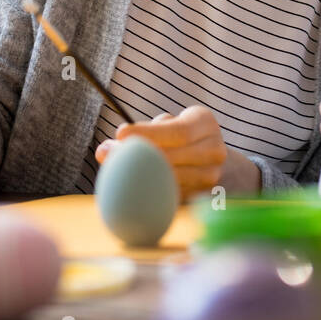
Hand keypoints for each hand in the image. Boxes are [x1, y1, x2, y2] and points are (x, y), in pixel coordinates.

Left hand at [95, 105, 225, 199]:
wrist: (209, 159)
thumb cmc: (178, 136)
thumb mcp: (168, 123)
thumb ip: (142, 132)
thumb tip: (105, 149)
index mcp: (206, 124)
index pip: (179, 131)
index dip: (149, 133)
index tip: (120, 133)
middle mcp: (214, 150)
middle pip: (174, 157)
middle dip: (137, 156)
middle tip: (106, 153)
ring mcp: (211, 176)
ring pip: (170, 179)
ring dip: (138, 175)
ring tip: (113, 168)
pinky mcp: (200, 196)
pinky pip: (170, 194)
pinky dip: (148, 189)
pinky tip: (130, 183)